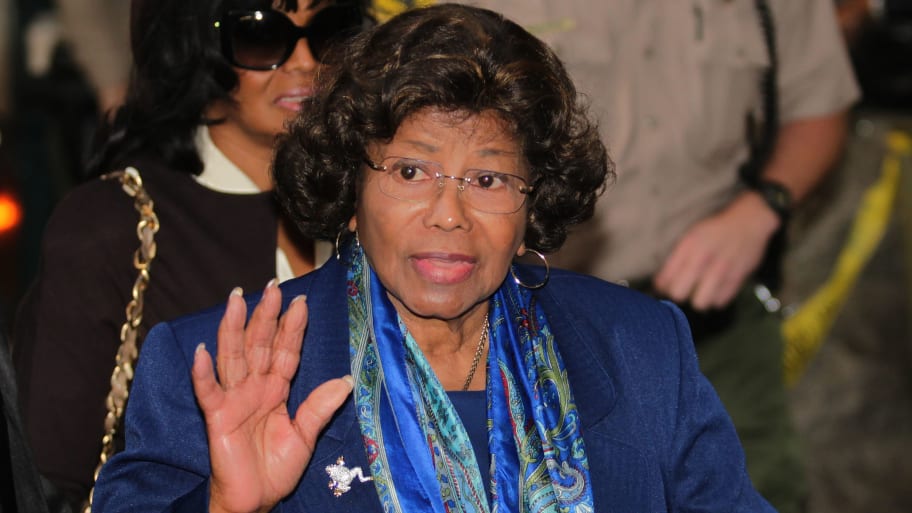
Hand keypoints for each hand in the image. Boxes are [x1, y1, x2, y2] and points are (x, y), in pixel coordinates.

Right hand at [191, 280, 352, 512]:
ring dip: (233, 328)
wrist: (256, 500)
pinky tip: (201, 351)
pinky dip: (203, 372)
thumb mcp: (305, 435)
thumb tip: (345, 379)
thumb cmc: (276, 469)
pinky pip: (209, 391)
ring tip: (235, 301)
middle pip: (259, 345)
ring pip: (233, 356)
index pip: (285, 351)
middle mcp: (254, 387)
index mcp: (276, 389)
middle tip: (271, 287)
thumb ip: (320, 407)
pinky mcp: (217, 417)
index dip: (292, 327)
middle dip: (265, 316)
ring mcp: (234, 399)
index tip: (300, 302)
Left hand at [653, 191, 779, 310]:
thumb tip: (660, 284)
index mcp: (689, 245)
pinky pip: (720, 301)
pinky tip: (715, 289)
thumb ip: (676, 259)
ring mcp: (722, 269)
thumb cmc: (715, 230)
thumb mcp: (691, 236)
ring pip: (700, 302)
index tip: (664, 286)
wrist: (749, 221)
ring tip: (700, 292)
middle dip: (677, 294)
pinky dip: (716, 299)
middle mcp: (704, 258)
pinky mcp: (737, 278)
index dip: (662, 286)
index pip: (666, 278)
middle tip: (682, 289)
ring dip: (698, 299)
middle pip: (679, 293)